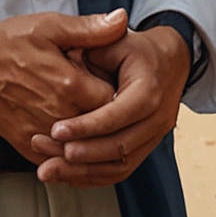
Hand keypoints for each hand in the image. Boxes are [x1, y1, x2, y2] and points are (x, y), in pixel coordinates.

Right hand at [0, 9, 126, 162]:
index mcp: (70, 85)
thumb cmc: (8, 43)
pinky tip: (70, 130)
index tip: (117, 78)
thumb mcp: (51, 26)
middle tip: (104, 93)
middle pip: (103, 127)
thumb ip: (91, 29)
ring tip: (87, 110)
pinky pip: (59, 158)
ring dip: (89, 132)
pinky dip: (68, 148)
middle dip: (109, 113)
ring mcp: (42, 134)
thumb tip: (123, 19)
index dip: (122, 90)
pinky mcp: (26, 147)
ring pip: (82, 146)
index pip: (118, 100)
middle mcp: (58, 116)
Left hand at [30, 25, 190, 185]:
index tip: (56, 130)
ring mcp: (154, 137)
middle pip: (119, 147)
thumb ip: (93, 49)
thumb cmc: (139, 50)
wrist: (170, 62)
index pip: (118, 115)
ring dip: (81, 171)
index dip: (86, 126)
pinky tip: (65, 174)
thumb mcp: (117, 39)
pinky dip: (91, 177)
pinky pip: (119, 172)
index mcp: (149, 89)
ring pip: (119, 166)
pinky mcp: (145, 149)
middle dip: (80, 154)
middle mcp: (157, 117)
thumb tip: (66, 59)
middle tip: (46, 152)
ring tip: (48, 169)